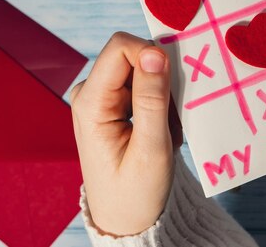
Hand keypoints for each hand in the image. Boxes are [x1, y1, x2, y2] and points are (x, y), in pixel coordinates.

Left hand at [70, 32, 182, 235]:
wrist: (127, 219)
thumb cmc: (136, 192)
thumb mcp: (151, 148)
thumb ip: (153, 98)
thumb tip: (155, 52)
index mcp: (90, 102)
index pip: (120, 48)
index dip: (152, 54)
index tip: (175, 84)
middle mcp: (91, 92)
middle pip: (133, 56)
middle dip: (161, 81)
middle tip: (171, 121)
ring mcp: (102, 97)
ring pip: (144, 70)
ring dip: (164, 97)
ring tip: (166, 133)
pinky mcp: (114, 102)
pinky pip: (145, 84)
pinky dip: (161, 104)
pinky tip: (162, 132)